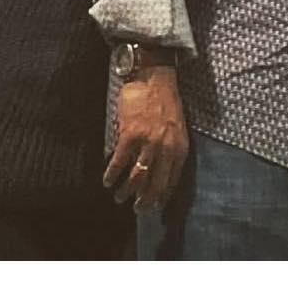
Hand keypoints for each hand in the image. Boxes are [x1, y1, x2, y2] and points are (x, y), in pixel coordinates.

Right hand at [103, 66, 187, 212]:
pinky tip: (107, 181)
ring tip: (120, 198)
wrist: (154, 77)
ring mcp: (148, 143)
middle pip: (155, 184)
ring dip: (127, 191)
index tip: (155, 206)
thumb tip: (161, 168)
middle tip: (137, 209)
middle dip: (145, 200)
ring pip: (137, 177)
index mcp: (180, 147)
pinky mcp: (130, 135)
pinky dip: (112, 174)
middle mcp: (166, 148)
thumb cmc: (166, 100)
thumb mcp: (178, 127)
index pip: (172, 180)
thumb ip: (171, 148)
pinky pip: (119, 162)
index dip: (162, 196)